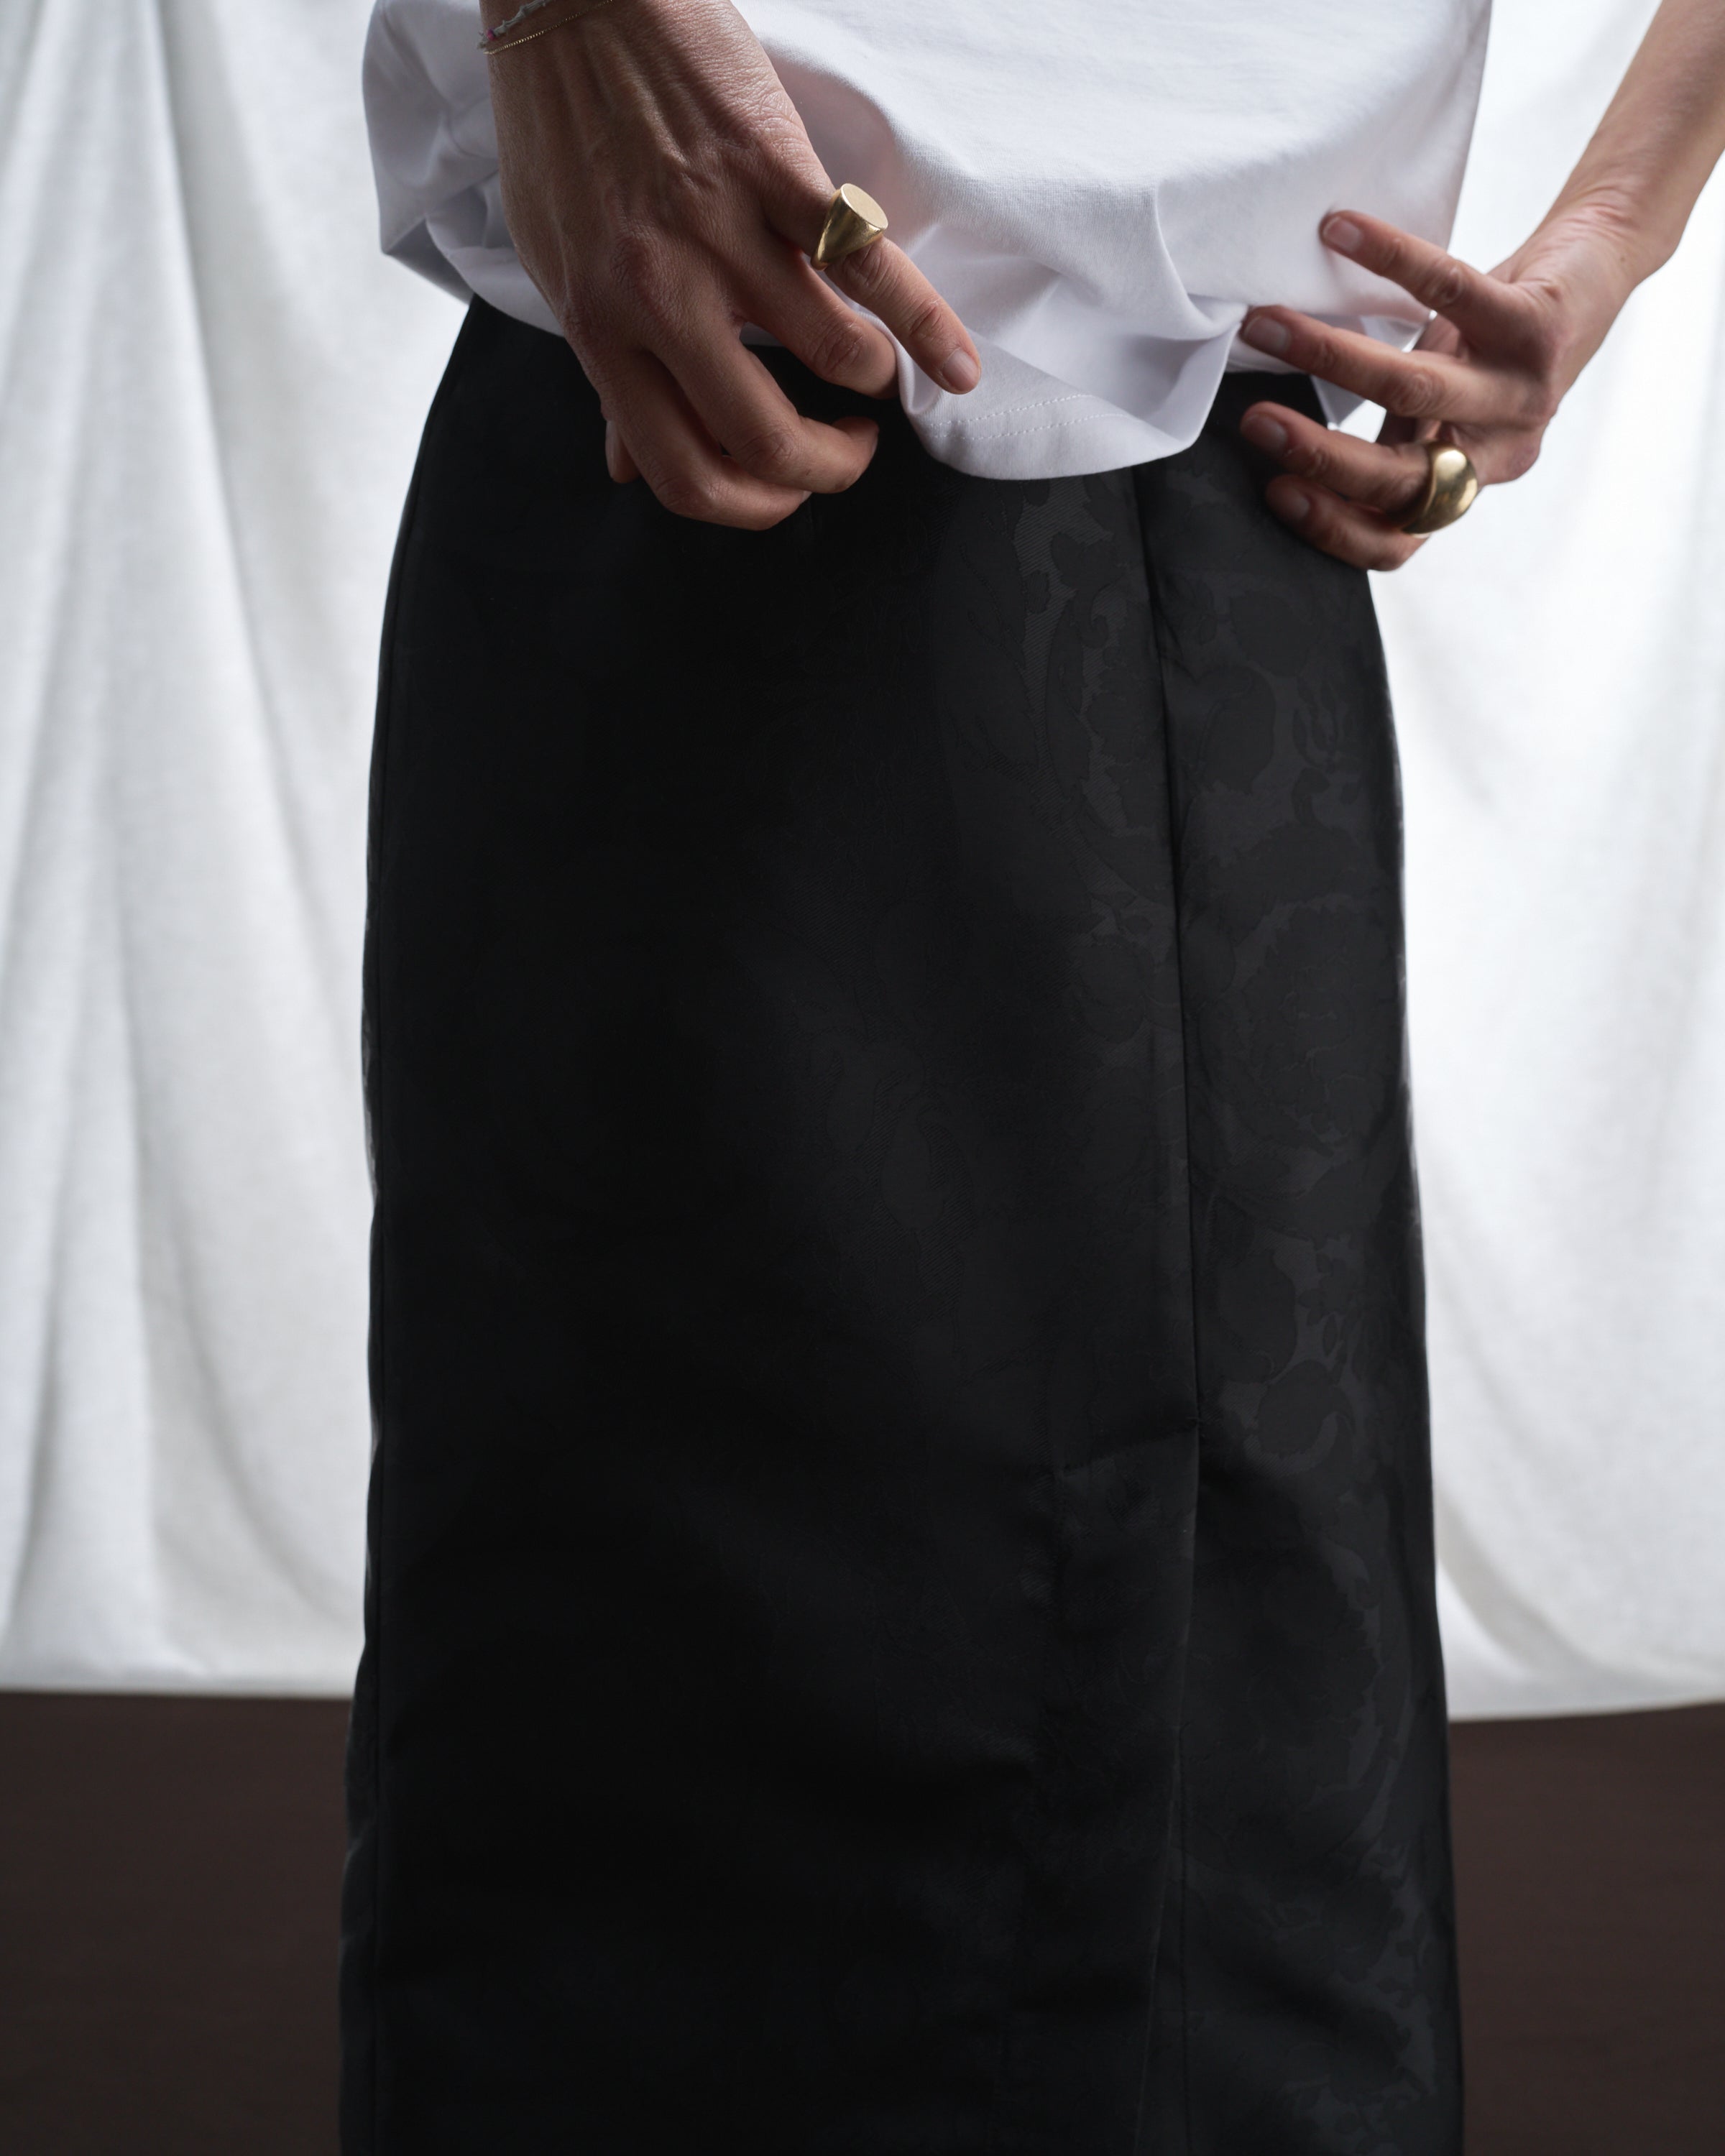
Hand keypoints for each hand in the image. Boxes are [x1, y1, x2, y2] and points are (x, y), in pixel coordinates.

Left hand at [485, 0, 979, 529]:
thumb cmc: (561, 134)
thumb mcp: (559, 269)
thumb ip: (603, 370)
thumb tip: (623, 467)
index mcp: (599, 331)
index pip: (684, 473)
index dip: (750, 506)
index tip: (782, 489)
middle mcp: (657, 295)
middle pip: (764, 438)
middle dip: (826, 468)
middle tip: (847, 451)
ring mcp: (718, 231)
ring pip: (831, 356)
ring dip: (871, 382)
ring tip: (872, 375)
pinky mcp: (772, 169)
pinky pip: (867, 265)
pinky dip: (927, 324)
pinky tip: (957, 365)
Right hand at [1234, 205, 1639, 568]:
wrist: (1591, 277)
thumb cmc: (1492, 350)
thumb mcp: (1439, 411)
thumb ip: (1388, 438)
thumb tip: (1281, 443)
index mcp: (1463, 483)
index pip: (1396, 541)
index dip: (1332, 528)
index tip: (1274, 491)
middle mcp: (1498, 450)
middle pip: (1399, 478)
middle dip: (1318, 455)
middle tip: (1255, 424)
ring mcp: (1521, 391)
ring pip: (1414, 387)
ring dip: (1329, 357)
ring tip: (1268, 325)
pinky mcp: (1538, 322)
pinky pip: (1449, 289)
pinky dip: (1387, 258)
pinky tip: (1339, 232)